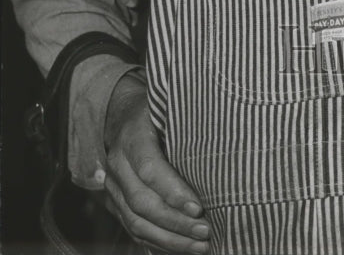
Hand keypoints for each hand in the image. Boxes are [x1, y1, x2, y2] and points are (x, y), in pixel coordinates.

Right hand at [103, 72, 210, 253]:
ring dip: (170, 240)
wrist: (120, 114)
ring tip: (201, 246)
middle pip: (143, 203)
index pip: (150, 169)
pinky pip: (134, 230)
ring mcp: (113, 188)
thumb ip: (188, 118)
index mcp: (132, 136)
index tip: (199, 207)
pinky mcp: (116, 204)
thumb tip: (229, 130)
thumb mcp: (168, 104)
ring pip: (137, 223)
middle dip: (176, 223)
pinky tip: (184, 247)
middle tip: (207, 231)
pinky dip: (159, 243)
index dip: (174, 191)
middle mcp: (118, 165)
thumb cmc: (156, 109)